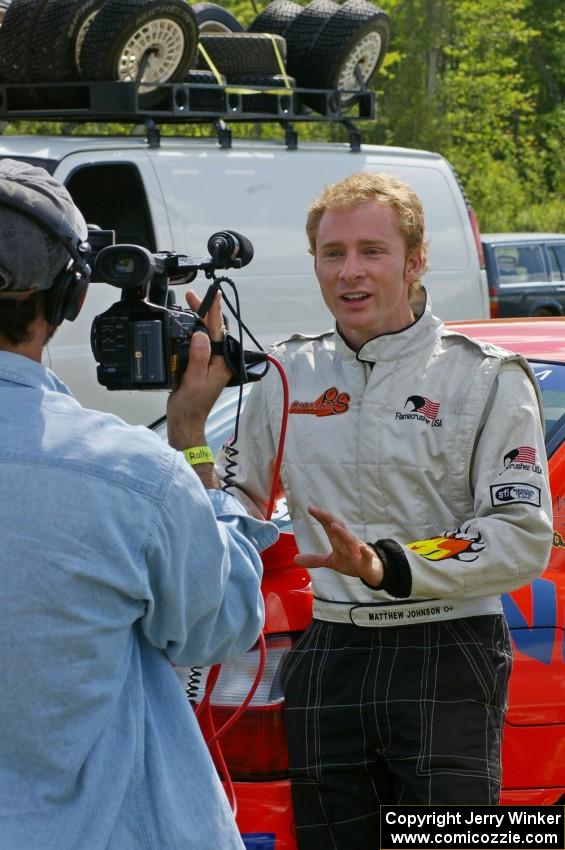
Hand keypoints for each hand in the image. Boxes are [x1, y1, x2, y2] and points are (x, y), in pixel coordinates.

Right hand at [167, 289, 231, 449]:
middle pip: (213, 330)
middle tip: (191, 297)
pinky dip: (190, 333)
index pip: (219, 331)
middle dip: (203, 311)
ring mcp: (209, 363)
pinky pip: (197, 344)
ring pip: (205, 335)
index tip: (213, 294)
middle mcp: (218, 361)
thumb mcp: (193, 380)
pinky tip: (184, 326)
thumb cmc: (190, 406)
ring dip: (197, 320)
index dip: (214, 310)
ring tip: (188, 306)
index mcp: (221, 363)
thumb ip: (199, 357)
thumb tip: (202, 335)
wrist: (185, 422)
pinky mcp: (200, 366)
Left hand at [295, 505, 383, 586]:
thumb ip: (314, 559)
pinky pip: (367, 555)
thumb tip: (295, 559)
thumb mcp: (330, 561)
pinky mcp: (366, 560)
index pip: (328, 525)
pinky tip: (363, 548)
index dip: (320, 516)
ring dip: (343, 532)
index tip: (310, 508)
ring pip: (350, 540)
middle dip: (330, 519)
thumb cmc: (350, 561)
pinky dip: (366, 551)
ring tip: (334, 526)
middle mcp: (347, 541)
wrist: (370, 569)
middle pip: (339, 527)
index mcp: (338, 540)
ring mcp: (357, 550)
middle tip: (320, 511)